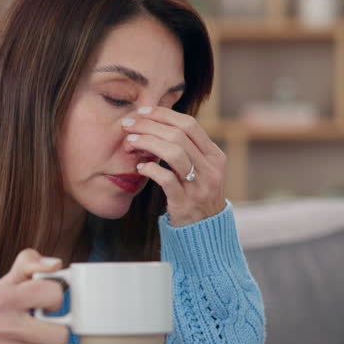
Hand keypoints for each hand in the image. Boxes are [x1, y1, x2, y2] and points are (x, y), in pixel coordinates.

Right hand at [0, 249, 69, 343]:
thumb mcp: (4, 284)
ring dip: (51, 343)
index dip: (54, 296)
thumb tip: (56, 264)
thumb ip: (29, 265)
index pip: (52, 293)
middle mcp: (0, 326)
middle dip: (58, 326)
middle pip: (61, 333)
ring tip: (37, 335)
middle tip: (44, 321)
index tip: (45, 300)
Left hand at [123, 106, 226, 226]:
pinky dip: (151, 169)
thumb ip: (187, 149)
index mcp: (215, 156)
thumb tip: (157, 122)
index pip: (190, 125)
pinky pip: (166, 180)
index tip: (143, 112)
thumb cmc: (196, 194)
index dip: (164, 115)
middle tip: (128, 125)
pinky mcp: (185, 203)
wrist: (205, 232)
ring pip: (174, 153)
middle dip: (149, 126)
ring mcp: (199, 187)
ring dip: (148, 143)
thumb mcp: (201, 169)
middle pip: (178, 136)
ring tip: (130, 143)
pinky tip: (140, 167)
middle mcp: (210, 169)